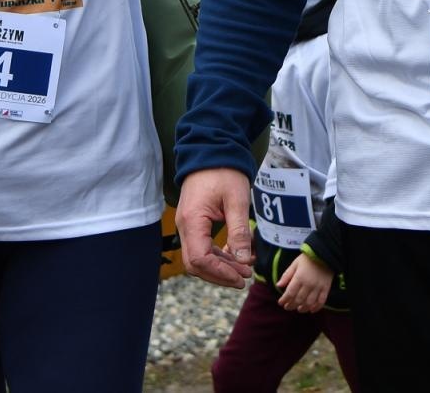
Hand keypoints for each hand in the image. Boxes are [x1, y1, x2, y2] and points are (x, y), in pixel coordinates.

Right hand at [176, 168, 253, 287]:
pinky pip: (202, 247)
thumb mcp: (237, 200)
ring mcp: (187, 225)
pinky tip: (235, 257)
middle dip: (219, 274)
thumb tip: (243, 260)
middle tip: (244, 278)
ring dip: (220, 267)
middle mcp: (185, 226)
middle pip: (195, 264)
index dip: (219, 273)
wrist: (211, 151)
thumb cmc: (224, 171)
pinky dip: (217, 256)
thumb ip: (239, 231)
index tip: (240, 277)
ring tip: (244, 269)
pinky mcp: (194, 223)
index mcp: (193, 220)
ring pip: (198, 257)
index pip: (199, 259)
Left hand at [276, 253, 333, 313]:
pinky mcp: (326, 288)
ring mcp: (318, 287)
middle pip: (298, 300)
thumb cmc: (307, 259)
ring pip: (309, 303)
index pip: (290, 293)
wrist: (325, 254)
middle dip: (291, 305)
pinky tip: (311, 310)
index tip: (280, 302)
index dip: (284, 300)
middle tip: (287, 307)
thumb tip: (278, 285)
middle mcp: (309, 284)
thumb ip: (286, 275)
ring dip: (303, 308)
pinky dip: (316, 308)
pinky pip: (321, 301)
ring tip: (299, 309)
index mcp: (299, 278)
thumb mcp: (295, 264)